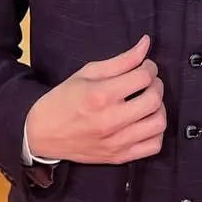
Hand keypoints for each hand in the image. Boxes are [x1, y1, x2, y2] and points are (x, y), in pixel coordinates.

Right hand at [25, 35, 165, 164]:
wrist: (42, 134)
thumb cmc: (63, 100)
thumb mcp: (87, 73)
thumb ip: (121, 60)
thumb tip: (146, 44)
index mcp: (101, 95)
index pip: (143, 78)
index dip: (149, 68)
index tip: (145, 67)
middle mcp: (111, 120)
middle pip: (154, 100)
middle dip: (157, 85)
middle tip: (148, 82)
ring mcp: (116, 142)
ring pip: (158, 124)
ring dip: (159, 109)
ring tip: (147, 102)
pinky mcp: (119, 157)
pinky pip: (153, 147)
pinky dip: (156, 133)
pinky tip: (145, 122)